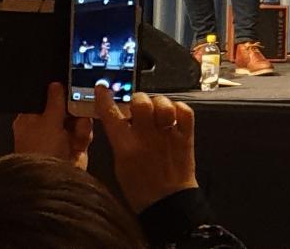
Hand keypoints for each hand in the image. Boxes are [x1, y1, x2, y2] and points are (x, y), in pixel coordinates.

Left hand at [12, 82, 92, 169]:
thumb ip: (55, 100)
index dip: (58, 93)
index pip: (45, 99)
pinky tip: (80, 141)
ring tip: (78, 131)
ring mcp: (61, 137)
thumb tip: (56, 84)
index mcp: (32, 119)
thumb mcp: (48, 120)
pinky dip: (85, 135)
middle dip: (75, 108)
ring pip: (79, 119)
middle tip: (78, 108)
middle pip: (66, 108)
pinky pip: (85, 132)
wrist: (53, 178)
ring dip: (81, 123)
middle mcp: (46, 127)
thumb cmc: (40, 150)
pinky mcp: (75, 146)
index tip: (71, 86)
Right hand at [96, 84, 197, 212]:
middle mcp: (147, 137)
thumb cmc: (139, 188)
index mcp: (126, 147)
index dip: (105, 99)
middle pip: (140, 103)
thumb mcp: (121, 164)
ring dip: (159, 102)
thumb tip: (120, 120)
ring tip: (157, 110)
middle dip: (137, 99)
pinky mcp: (186, 136)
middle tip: (138, 105)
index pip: (112, 115)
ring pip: (163, 103)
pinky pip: (184, 110)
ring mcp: (168, 135)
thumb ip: (121, 141)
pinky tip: (173, 114)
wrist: (167, 203)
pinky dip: (178, 108)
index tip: (103, 87)